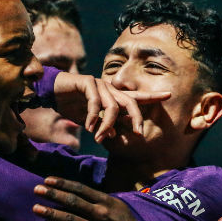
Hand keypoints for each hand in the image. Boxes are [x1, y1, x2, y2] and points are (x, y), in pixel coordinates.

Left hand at [31, 176, 139, 220]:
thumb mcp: (117, 205)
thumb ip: (98, 198)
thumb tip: (78, 191)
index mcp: (105, 201)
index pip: (81, 189)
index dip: (63, 183)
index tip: (47, 180)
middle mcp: (100, 213)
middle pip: (73, 201)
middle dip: (53, 194)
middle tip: (36, 189)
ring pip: (71, 220)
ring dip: (52, 213)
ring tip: (36, 208)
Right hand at [52, 73, 169, 142]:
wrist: (52, 93)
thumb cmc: (72, 105)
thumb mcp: (90, 120)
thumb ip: (102, 126)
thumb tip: (112, 135)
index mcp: (113, 97)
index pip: (136, 97)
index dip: (152, 96)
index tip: (169, 94)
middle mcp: (110, 89)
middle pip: (130, 102)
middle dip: (136, 118)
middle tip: (138, 133)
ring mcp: (99, 84)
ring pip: (112, 106)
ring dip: (107, 125)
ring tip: (98, 137)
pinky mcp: (87, 83)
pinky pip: (95, 102)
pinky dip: (93, 116)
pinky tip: (88, 126)